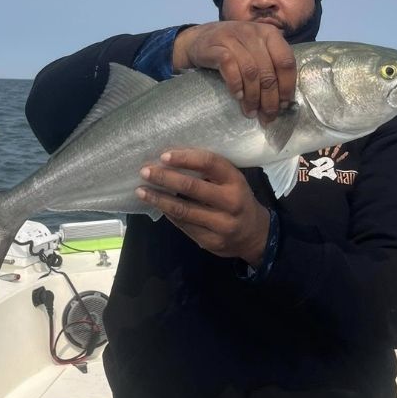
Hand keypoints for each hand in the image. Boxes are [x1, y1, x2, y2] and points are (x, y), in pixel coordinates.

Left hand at [135, 148, 269, 267]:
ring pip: (184, 210)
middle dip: (165, 178)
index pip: (209, 163)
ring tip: (141, 191)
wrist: (255, 235)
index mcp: (236, 180)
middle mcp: (231, 202)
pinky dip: (168, 214)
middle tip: (145, 172)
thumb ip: (209, 172)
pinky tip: (157, 206)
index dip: (185, 158)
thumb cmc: (237, 199)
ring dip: (159, 199)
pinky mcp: (212, 241)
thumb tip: (170, 160)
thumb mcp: (231, 181)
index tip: (163, 156)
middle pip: (192, 187)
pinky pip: (184, 226)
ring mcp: (222, 224)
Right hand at [172, 22, 295, 124]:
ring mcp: (234, 37)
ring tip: (250, 112)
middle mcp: (254, 33)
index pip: (286, 62)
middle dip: (269, 100)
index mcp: (270, 34)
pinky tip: (237, 96)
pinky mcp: (215, 46)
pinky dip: (235, 84)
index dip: (287, 86)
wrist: (199, 40)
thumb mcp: (256, 51)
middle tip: (267, 117)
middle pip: (268, 72)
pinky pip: (229, 66)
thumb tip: (283, 102)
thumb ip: (271, 67)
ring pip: (250, 72)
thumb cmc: (234, 50)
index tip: (283, 106)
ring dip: (252, 97)